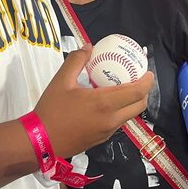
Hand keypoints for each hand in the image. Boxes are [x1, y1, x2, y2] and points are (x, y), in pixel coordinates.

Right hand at [34, 46, 152, 158]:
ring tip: (123, 88)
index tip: (147, 71)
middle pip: (138, 106)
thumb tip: (88, 47)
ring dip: (132, 102)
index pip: (137, 92)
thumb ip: (76, 60)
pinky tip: (107, 102)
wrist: (40, 141)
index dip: (147, 81)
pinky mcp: (101, 139)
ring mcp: (107, 132)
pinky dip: (120, 111)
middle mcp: (111, 119)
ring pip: (129, 116)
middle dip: (143, 92)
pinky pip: (118, 123)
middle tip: (137, 78)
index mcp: (104, 103)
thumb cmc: (51, 110)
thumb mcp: (61, 80)